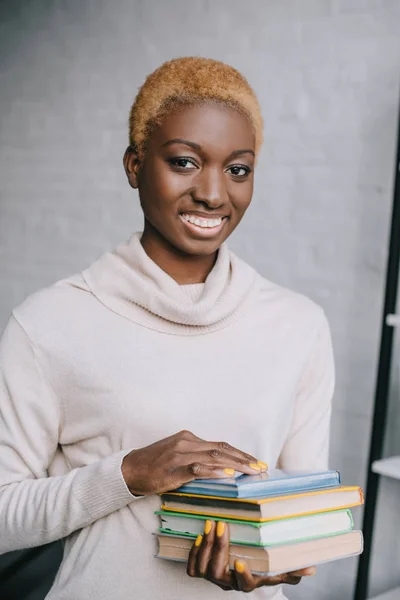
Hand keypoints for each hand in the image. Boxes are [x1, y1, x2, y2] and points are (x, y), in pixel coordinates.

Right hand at [121, 430, 266, 494]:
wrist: (129, 470)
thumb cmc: (154, 465)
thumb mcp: (178, 456)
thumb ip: (197, 459)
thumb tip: (221, 469)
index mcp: (189, 438)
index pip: (221, 445)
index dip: (240, 453)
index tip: (257, 462)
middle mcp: (187, 442)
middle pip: (222, 448)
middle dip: (244, 459)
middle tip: (262, 468)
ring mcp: (180, 454)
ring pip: (214, 457)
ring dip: (236, 464)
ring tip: (252, 472)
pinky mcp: (173, 468)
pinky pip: (197, 469)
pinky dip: (214, 471)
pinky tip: (227, 475)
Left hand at [187, 520, 315, 591]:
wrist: (241, 564)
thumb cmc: (261, 564)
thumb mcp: (278, 566)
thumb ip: (293, 568)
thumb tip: (311, 568)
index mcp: (248, 582)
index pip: (244, 585)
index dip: (242, 575)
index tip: (240, 561)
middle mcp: (229, 582)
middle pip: (218, 572)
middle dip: (219, 548)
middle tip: (223, 526)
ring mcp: (213, 577)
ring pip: (203, 568)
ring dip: (205, 546)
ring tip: (211, 524)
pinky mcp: (201, 570)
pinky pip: (192, 567)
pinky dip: (194, 551)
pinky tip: (201, 535)